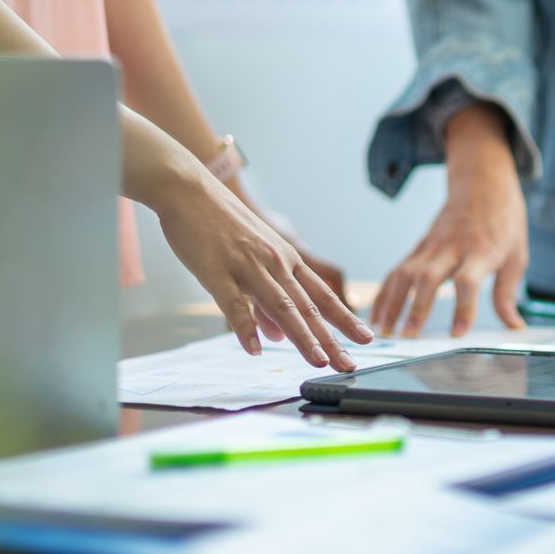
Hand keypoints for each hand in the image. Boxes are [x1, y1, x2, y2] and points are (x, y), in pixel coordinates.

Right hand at [156, 181, 371, 370]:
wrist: (188, 189)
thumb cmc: (219, 224)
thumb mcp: (253, 258)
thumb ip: (265, 300)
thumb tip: (277, 336)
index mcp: (286, 259)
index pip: (323, 296)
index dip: (345, 319)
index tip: (367, 339)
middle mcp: (274, 262)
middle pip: (308, 307)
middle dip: (330, 339)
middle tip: (349, 364)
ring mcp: (247, 266)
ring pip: (280, 306)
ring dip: (301, 336)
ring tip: (318, 360)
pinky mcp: (217, 269)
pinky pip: (234, 303)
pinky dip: (246, 327)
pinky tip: (255, 349)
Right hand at [372, 105, 527, 337]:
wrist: (482, 182)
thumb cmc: (504, 222)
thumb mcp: (517, 256)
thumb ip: (508, 294)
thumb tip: (514, 327)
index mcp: (481, 251)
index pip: (468, 281)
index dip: (462, 308)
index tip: (457, 334)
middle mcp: (452, 247)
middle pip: (428, 277)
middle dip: (417, 307)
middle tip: (409, 336)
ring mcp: (431, 245)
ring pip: (406, 273)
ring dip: (393, 303)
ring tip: (384, 331)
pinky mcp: (419, 246)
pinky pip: (397, 270)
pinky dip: (385, 292)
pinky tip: (377, 314)